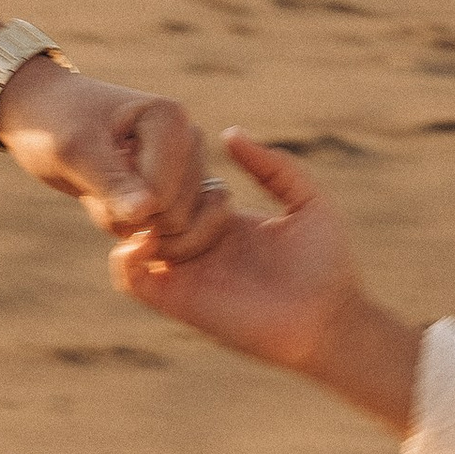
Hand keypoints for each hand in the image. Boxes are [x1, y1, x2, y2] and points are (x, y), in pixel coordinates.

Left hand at [0, 56, 224, 259]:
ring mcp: (187, 163)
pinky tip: (109, 195)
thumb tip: (145, 212)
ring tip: (100, 185)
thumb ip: (110, 182)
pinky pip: (165, 228)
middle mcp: (190, 140)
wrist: (42, 114)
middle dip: (128, 215)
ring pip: (172, 227)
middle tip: (93, 180)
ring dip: (126, 221)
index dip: (121, 204)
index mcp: (171, 119)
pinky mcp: (176, 184)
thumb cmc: (52, 124)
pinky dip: (130, 223)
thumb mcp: (72, 152)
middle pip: (175, 217)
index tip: (91, 171)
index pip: (162, 197)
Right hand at [111, 130, 419, 425]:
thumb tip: (228, 133)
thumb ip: (273, 166)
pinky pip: (129, 277)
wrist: (328, 320)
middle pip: (150, 207)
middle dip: (149, 188)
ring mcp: (185, 273)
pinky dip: (126, 255)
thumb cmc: (326, 263)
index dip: (171, 167)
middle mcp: (198, 244)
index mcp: (222, 219)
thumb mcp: (308, 200)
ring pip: (132, 236)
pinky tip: (151, 236)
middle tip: (156, 180)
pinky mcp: (178, 301)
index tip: (175, 155)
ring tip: (158, 207)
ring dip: (139, 217)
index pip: (177, 185)